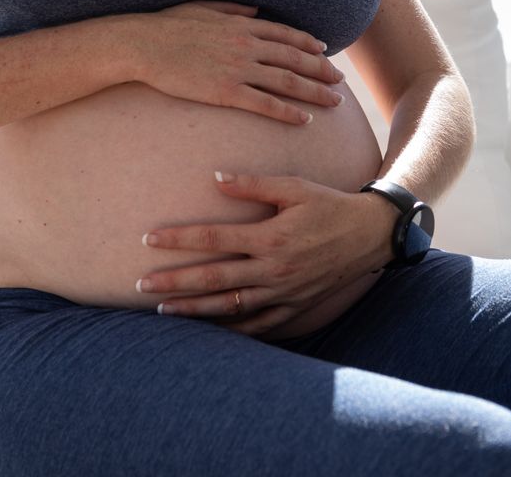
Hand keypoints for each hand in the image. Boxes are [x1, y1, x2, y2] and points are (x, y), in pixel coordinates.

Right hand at [133, 0, 344, 125]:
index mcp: (241, 24)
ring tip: (334, 102)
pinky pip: (265, 104)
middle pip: (295, 58)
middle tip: (340, 81)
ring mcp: (238, 69)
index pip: (285, 34)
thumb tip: (254, 9)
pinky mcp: (226, 92)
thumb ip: (232, 8)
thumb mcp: (203, 7)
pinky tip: (304, 120)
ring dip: (315, 92)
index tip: (325, 51)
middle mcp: (246, 45)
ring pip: (287, 81)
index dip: (309, 43)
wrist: (144, 44)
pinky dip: (288, 112)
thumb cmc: (168, 25)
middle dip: (321, 70)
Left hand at [135, 171, 394, 334]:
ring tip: (163, 311)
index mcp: (271, 236)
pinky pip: (257, 325)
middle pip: (214, 278)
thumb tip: (215, 179)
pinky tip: (207, 331)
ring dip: (194, 310)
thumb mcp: (294, 186)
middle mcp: (273, 269)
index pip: (214, 239)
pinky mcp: (293, 307)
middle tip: (141, 285)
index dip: (179, 238)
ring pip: (230, 306)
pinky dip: (230, 330)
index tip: (148, 238)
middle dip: (174, 282)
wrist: (370, 235)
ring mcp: (283, 293)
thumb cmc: (329, 204)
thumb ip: (254, 184)